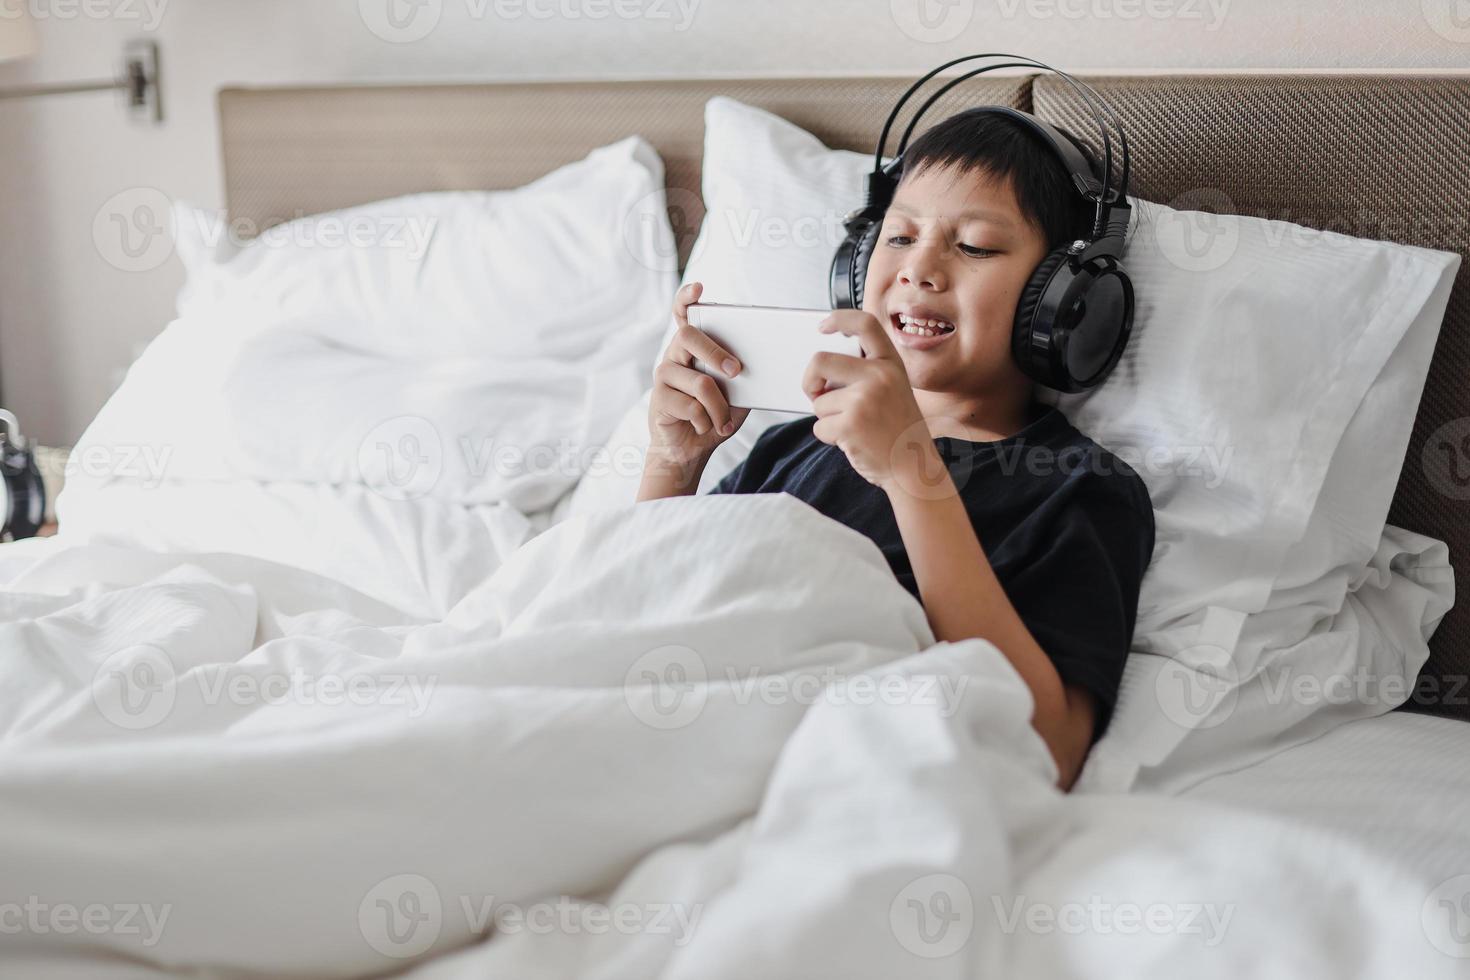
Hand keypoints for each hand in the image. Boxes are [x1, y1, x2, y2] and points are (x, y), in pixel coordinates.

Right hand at [649, 282, 750, 464]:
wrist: (690, 449)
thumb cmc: (713, 415)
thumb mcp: (735, 393)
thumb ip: (741, 375)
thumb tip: (765, 362)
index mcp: (692, 348)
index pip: (683, 314)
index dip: (687, 298)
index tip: (699, 289)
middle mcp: (674, 356)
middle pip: (688, 336)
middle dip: (716, 353)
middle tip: (736, 371)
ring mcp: (664, 376)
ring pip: (699, 381)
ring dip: (719, 407)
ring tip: (723, 422)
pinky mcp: (659, 399)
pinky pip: (692, 406)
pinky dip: (708, 422)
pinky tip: (705, 428)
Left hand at [802, 309, 939, 492]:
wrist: (912, 468)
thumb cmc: (898, 432)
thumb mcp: (893, 390)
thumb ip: (866, 375)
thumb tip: (821, 371)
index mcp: (890, 364)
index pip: (865, 324)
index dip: (840, 319)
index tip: (823, 326)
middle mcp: (879, 376)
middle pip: (820, 361)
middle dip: (810, 380)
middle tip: (816, 394)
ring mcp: (865, 399)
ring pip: (819, 401)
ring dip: (827, 418)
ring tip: (855, 427)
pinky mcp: (851, 423)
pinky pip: (819, 426)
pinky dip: (829, 437)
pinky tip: (852, 441)